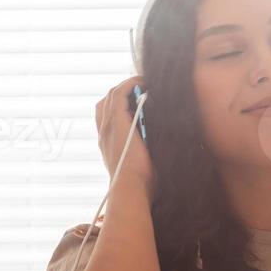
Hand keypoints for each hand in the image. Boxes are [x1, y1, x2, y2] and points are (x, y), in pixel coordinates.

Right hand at [96, 75, 154, 199]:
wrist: (131, 188)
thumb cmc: (140, 185)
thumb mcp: (143, 165)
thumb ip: (148, 152)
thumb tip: (166, 144)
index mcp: (108, 144)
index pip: (106, 117)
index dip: (119, 106)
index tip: (135, 103)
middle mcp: (104, 132)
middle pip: (106, 102)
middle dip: (123, 92)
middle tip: (141, 89)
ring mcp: (108, 125)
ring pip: (112, 95)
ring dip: (128, 86)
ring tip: (144, 83)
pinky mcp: (116, 121)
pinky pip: (120, 93)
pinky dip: (131, 85)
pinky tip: (144, 82)